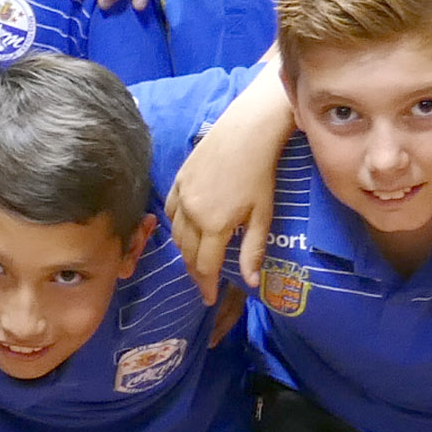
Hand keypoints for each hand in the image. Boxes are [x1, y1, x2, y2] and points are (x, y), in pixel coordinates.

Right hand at [167, 81, 288, 302]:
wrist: (246, 133)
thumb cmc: (260, 175)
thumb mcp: (262, 215)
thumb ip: (252, 251)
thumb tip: (250, 282)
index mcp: (214, 225)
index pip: (204, 266)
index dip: (206, 286)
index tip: (209, 299)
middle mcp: (191, 213)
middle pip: (187, 253)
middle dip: (195, 272)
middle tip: (203, 283)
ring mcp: (181, 195)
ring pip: (175, 234)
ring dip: (184, 251)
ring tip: (196, 259)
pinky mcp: (177, 180)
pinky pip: (169, 211)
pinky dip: (175, 225)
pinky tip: (185, 230)